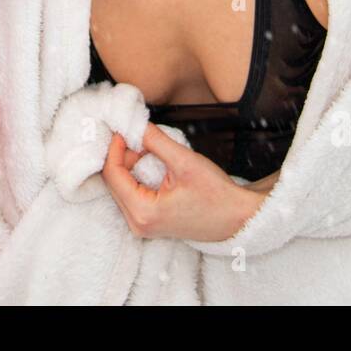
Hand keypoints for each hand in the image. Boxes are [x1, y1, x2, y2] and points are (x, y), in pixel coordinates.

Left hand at [101, 124, 265, 242]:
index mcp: (143, 212)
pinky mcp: (149, 223)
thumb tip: (134, 124)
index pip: (112, 174)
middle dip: (122, 156)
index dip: (114, 147)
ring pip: (122, 188)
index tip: (123, 129)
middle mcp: (138, 223)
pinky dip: (137, 176)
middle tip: (137, 135)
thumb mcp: (184, 161)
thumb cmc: (217, 195)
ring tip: (148, 148)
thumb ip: (156, 141)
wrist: (238, 218)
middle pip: (114, 182)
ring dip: (130, 165)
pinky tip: (151, 164)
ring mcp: (142, 226)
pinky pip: (132, 195)